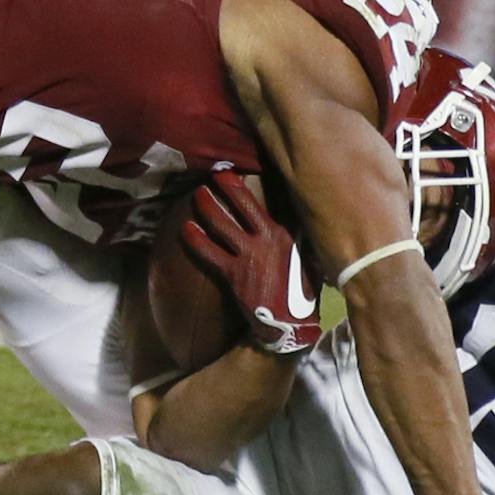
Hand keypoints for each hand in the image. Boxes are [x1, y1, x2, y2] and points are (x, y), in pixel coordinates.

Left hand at [179, 167, 322, 355]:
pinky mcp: (234, 274)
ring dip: (207, 206)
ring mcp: (248, 256)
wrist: (290, 324)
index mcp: (285, 234)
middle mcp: (266, 239)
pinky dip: (195, 239)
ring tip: (197, 194)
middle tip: (211, 173)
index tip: (231, 171)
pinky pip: (209, 252)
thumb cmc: (302, 292)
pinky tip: (186, 229)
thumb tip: (297, 220)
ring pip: (221, 224)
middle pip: (240, 204)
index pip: (262, 202)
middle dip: (224, 185)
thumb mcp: (308, 259)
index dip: (242, 185)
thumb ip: (298, 239)